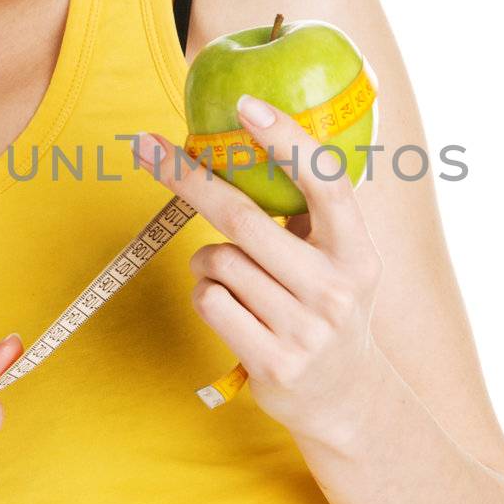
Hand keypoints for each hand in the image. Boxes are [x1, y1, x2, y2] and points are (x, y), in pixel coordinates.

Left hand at [134, 94, 385, 445]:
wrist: (346, 398)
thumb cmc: (326, 309)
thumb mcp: (339, 261)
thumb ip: (306, 215)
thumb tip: (248, 143)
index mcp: (356, 251)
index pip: (325, 182)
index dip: (286, 139)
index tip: (246, 106)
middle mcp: (335, 288)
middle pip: (243, 218)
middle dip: (188, 178)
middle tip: (146, 148)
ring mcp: (305, 329)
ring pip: (218, 263)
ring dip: (208, 261)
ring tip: (235, 279)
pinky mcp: (274, 362)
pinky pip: (209, 302)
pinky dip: (207, 295)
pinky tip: (233, 309)